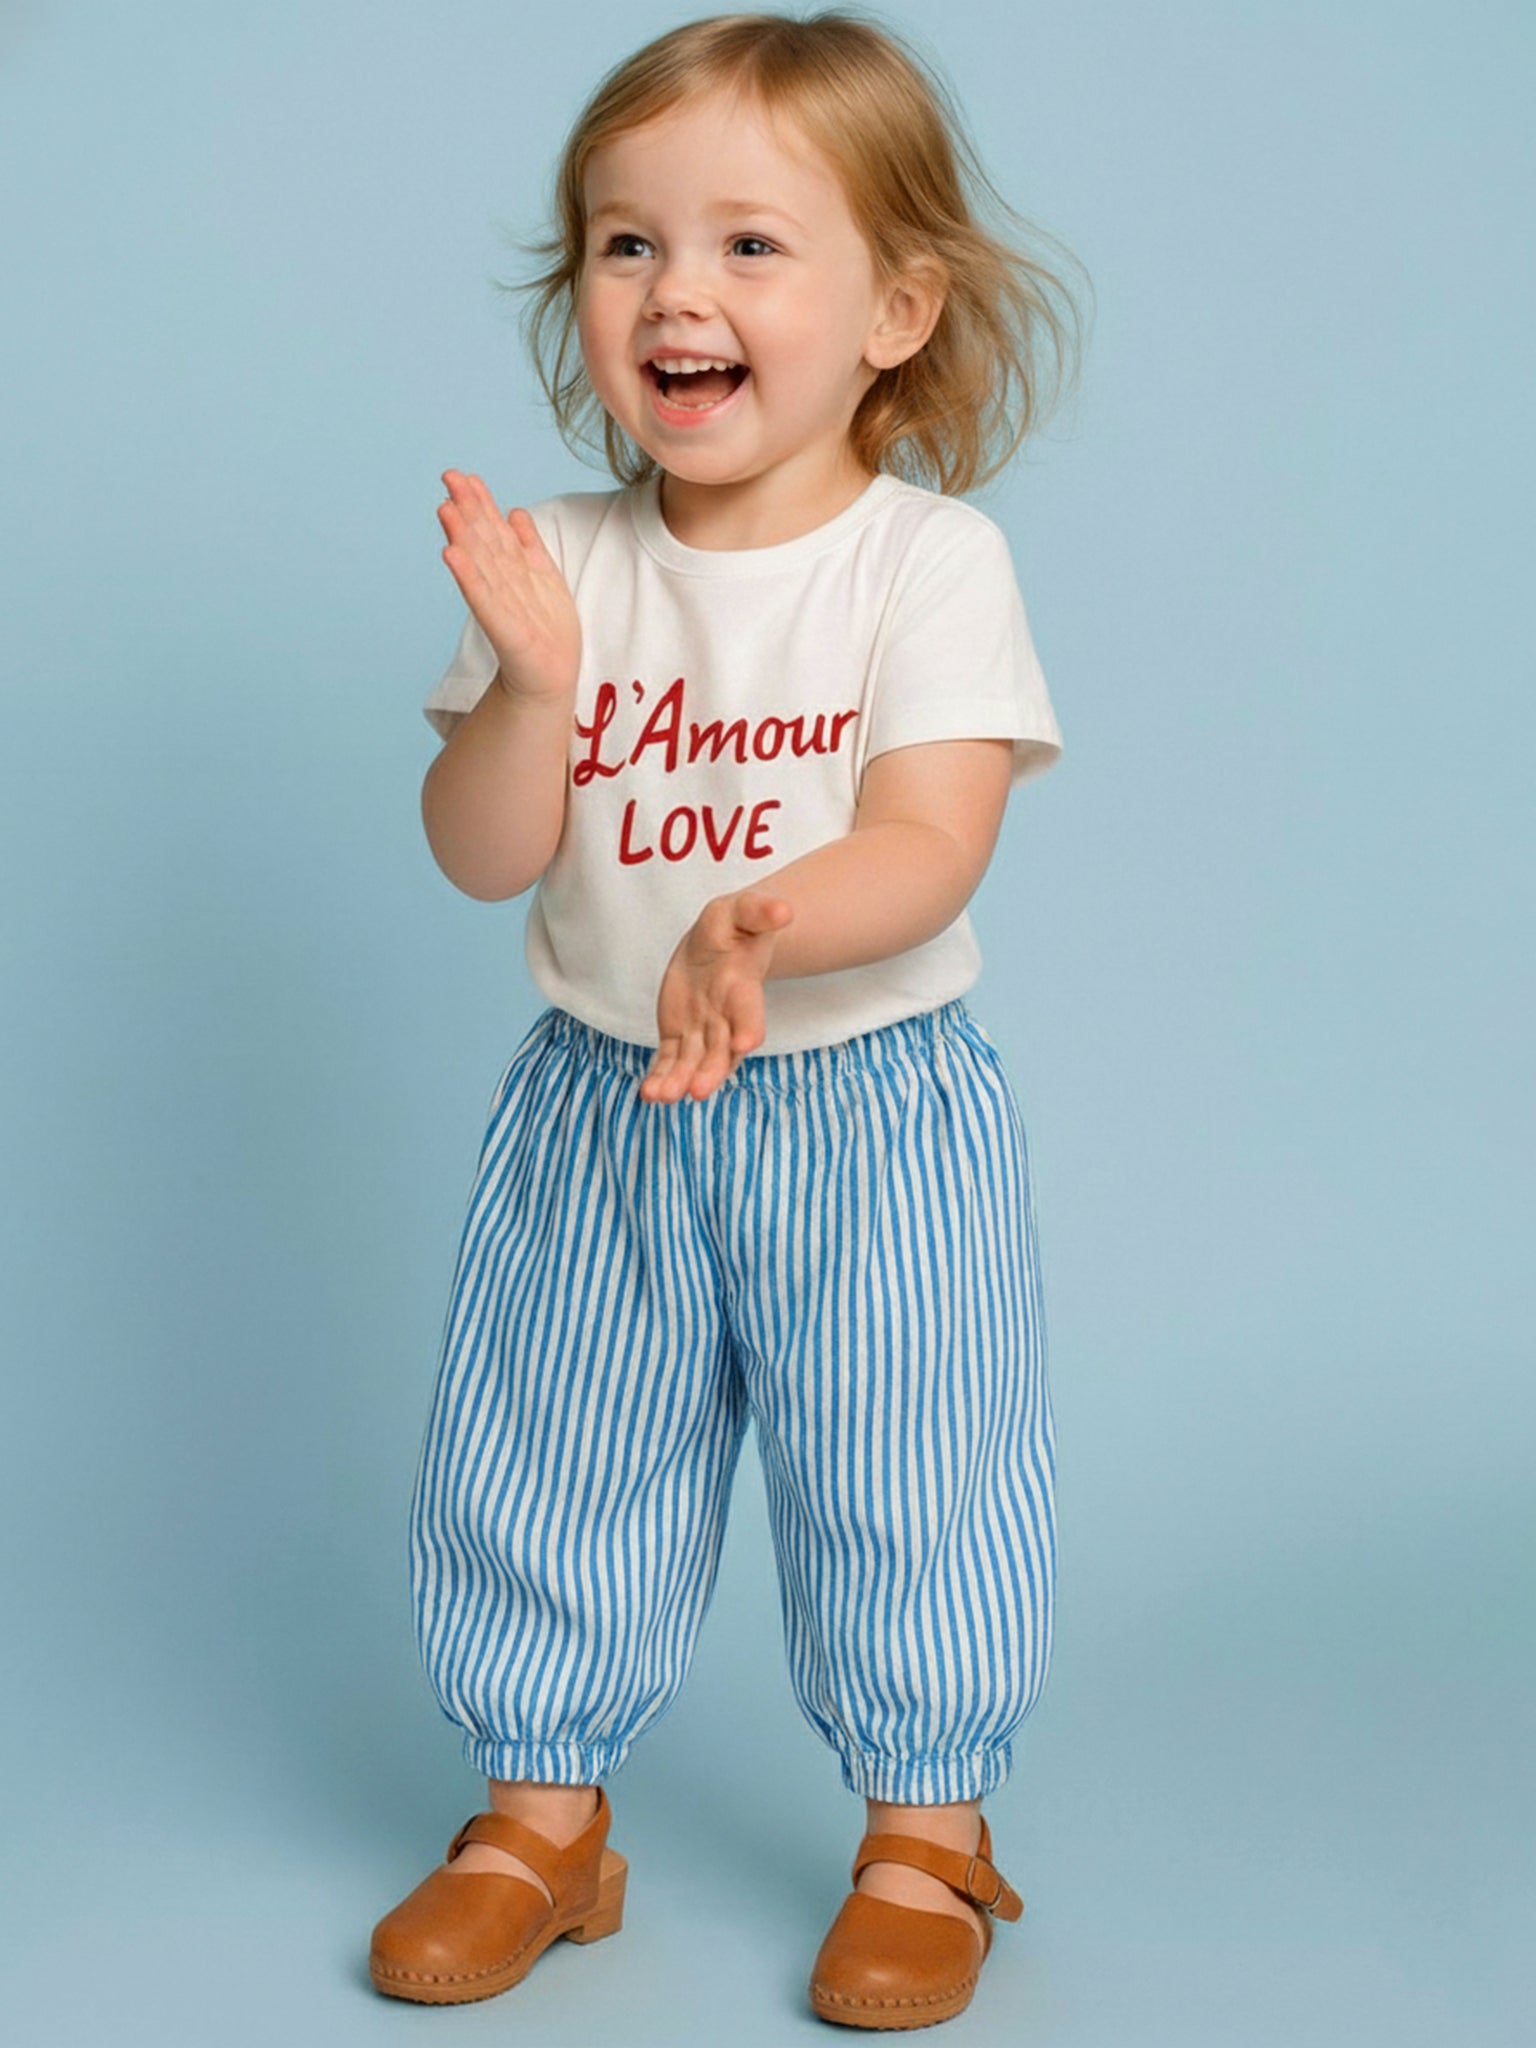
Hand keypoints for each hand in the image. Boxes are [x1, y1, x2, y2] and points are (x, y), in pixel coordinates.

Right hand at [437, 470, 579, 702]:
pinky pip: (485, 600)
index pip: (496, 531)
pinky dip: (469, 577)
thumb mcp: (547, 582)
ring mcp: (503, 608)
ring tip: (446, 508)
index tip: (464, 476)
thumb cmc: (546, 634)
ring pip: (482, 564)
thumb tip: (514, 512)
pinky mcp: (507, 633)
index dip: (482, 504)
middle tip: (449, 478)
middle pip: (485, 542)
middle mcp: (504, 586)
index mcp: (515, 572)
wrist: (550, 682)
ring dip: (463, 535)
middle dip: (469, 510)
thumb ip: (529, 548)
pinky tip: (451, 554)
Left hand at [640, 890, 794, 1103]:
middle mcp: (726, 1017)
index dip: (749, 1026)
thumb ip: (760, 911)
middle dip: (711, 1070)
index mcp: (744, 988)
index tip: (746, 1044)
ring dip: (680, 1081)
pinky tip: (649, 1094)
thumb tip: (783, 909)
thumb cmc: (735, 926)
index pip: (750, 1012)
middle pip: (721, 1049)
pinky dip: (660, 1077)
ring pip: (693, 1062)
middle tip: (699, 1091)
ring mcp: (702, 1030)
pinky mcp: (679, 1035)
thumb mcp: (743, 910)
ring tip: (664, 1097)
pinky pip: (669, 1060)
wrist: (717, 943)